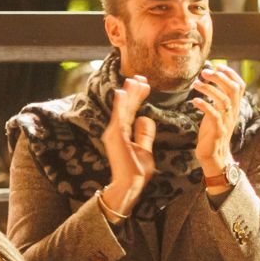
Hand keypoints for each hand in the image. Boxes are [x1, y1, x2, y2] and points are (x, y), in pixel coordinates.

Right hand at [100, 76, 155, 216]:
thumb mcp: (144, 148)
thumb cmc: (136, 170)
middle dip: (133, 91)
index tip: (144, 84)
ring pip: (122, 109)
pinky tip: (122, 92)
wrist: (129, 184)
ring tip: (133, 79)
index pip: (131, 110)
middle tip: (140, 76)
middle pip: (126, 107)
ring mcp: (114, 133)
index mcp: (123, 132)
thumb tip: (145, 117)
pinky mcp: (115, 137)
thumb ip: (144, 133)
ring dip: (128, 93)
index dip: (137, 97)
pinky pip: (118, 117)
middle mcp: (116, 130)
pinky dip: (119, 105)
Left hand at [191, 63, 244, 180]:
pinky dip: (204, 106)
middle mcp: (233, 113)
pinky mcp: (218, 131)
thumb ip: (217, 99)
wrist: (214, 156)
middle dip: (219, 78)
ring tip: (196, 84)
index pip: (240, 86)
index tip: (217, 66)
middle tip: (205, 72)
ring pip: (224, 100)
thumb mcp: (217, 112)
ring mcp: (226, 122)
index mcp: (234, 107)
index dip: (230, 74)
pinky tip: (195, 101)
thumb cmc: (212, 132)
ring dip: (209, 89)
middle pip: (233, 89)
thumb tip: (211, 81)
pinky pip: (214, 115)